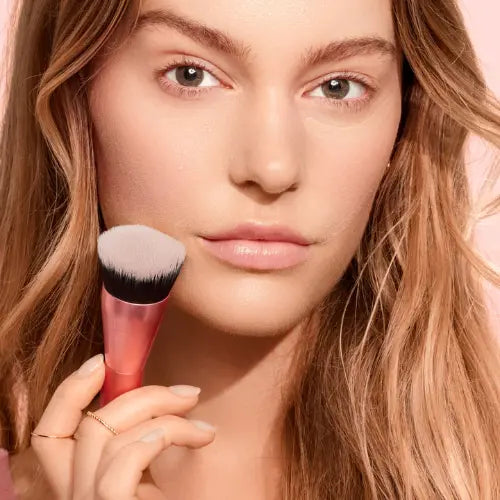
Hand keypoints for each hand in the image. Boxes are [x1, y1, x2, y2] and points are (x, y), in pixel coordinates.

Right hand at [31, 354, 215, 499]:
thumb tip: (149, 394)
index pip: (48, 435)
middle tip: (187, 392)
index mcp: (83, 479)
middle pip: (83, 425)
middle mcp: (76, 495)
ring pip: (103, 434)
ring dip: (164, 415)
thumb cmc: (181, 498)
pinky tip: (191, 440)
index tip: (101, 362)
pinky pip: (119, 467)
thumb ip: (135, 437)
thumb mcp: (151, 468)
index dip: (68, 392)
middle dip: (139, 395)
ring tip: (203, 428)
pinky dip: (152, 442)